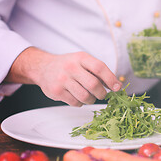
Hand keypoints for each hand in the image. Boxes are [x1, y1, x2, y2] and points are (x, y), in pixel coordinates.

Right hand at [5, 47, 121, 106]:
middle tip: (102, 94)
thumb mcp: (83, 61)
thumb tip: (117, 85)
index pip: (99, 67)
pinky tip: (77, 96)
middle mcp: (71, 67)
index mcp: (81, 58)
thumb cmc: (68, 65)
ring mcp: (62, 80)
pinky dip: (80, 103)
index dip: (111, 79)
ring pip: (85, 96)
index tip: (117, 88)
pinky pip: (75, 103)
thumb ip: (99, 71)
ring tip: (89, 95)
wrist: (42, 67)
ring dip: (91, 99)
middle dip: (102, 93)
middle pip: (93, 85)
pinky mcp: (56, 91)